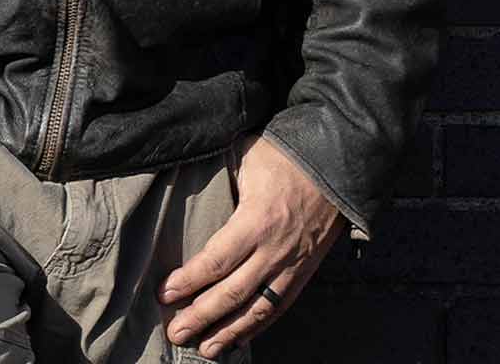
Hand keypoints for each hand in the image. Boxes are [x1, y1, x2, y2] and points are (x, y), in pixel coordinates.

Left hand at [157, 132, 344, 358]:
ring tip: (204, 348)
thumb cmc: (285, 156)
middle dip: (202, 316)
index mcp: (256, 220)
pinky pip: (279, 307)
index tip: (165, 293)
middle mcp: (274, 250)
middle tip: (176, 332)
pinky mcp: (304, 272)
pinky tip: (240, 338)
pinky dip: (258, 326)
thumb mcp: (247, 155)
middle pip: (233, 293)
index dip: (190, 280)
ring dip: (229, 332)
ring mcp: (291, 265)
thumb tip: (186, 170)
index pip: (217, 260)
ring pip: (257, 309)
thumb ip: (220, 173)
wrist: (334, 166)